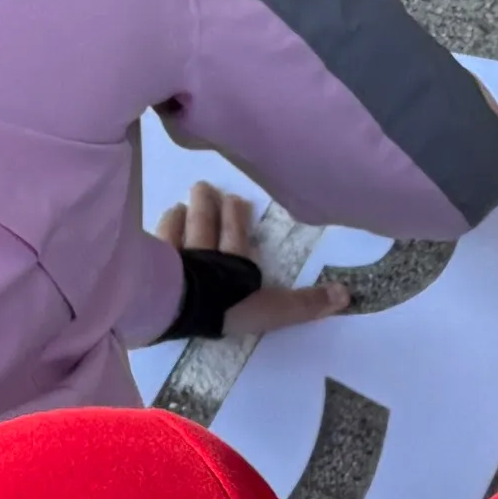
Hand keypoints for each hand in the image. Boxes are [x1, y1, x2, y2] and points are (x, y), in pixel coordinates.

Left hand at [155, 182, 342, 338]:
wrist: (176, 305)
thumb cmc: (225, 307)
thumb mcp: (271, 311)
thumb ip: (303, 304)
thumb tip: (346, 294)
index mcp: (233, 265)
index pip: (235, 236)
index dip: (236, 219)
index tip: (236, 200)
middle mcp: (204, 254)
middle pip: (206, 226)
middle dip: (208, 207)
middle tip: (204, 188)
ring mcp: (175, 258)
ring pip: (179, 231)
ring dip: (182, 216)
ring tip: (181, 203)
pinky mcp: (150, 265)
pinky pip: (155, 242)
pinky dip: (159, 229)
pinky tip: (160, 220)